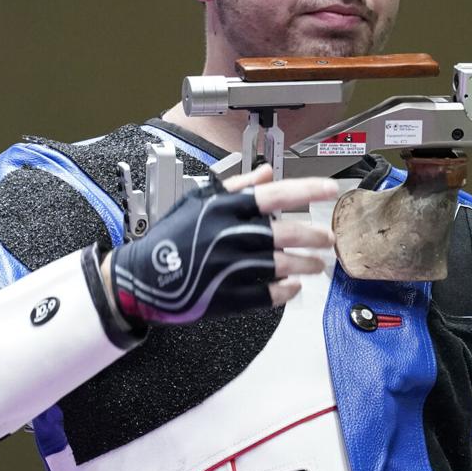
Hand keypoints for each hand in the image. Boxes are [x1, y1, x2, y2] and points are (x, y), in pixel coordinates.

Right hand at [100, 164, 337, 327]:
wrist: (140, 277)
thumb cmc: (170, 237)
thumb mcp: (198, 201)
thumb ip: (236, 187)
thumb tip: (267, 173)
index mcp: (223, 208)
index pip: (274, 194)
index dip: (306, 191)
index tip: (330, 190)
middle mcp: (228, 235)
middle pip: (284, 233)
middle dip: (313, 236)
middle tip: (328, 239)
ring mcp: (227, 267)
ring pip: (279, 264)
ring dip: (305, 264)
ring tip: (318, 264)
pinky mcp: (225, 297)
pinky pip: (265, 295)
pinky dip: (284, 291)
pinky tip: (294, 286)